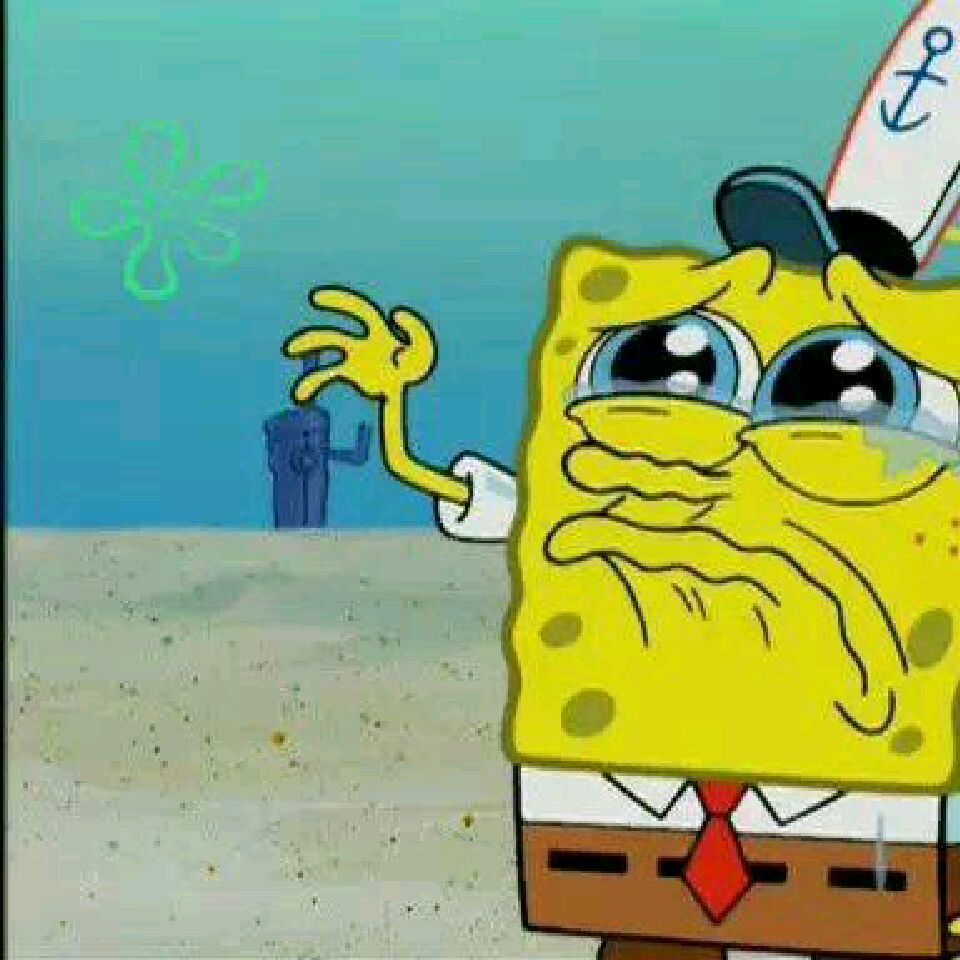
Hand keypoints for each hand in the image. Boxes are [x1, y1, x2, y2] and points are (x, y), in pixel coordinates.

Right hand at [283, 286, 436, 404]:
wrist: (411, 382)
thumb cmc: (416, 361)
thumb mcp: (423, 347)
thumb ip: (415, 329)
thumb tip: (393, 315)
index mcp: (377, 330)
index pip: (358, 311)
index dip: (339, 301)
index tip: (315, 299)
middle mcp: (360, 341)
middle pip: (331, 337)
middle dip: (311, 338)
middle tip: (291, 348)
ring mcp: (354, 359)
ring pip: (325, 357)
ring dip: (308, 361)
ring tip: (289, 363)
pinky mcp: (352, 375)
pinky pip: (328, 377)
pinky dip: (312, 384)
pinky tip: (299, 396)